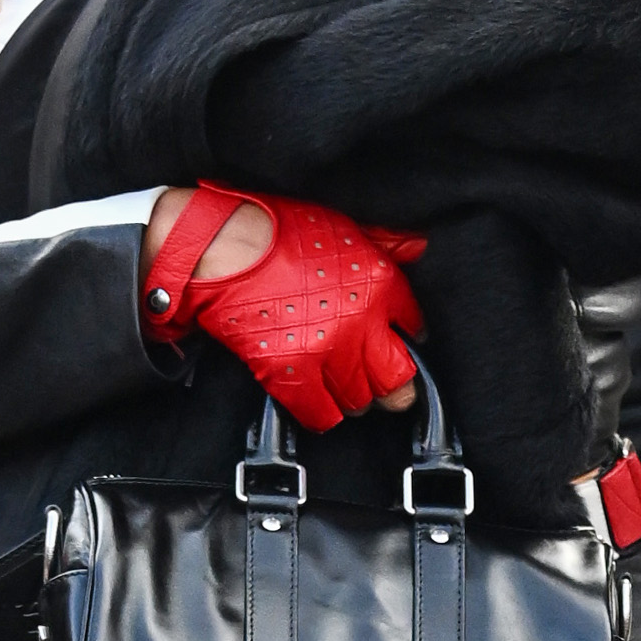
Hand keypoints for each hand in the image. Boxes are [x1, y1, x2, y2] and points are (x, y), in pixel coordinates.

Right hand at [143, 183, 423, 430]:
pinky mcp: (291, 373)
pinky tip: (320, 404)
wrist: (224, 246)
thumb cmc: (276, 230)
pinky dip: (322, 414)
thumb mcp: (341, 225)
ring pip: (362, 401)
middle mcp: (361, 322)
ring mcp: (327, 352)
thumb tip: (416, 246)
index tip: (400, 341)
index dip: (407, 336)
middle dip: (394, 386)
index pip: (412, 324)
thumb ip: (383, 242)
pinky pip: (321, 414)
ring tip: (344, 386)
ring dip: (355, 398)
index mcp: (378, 283)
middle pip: (397, 379)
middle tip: (384, 383)